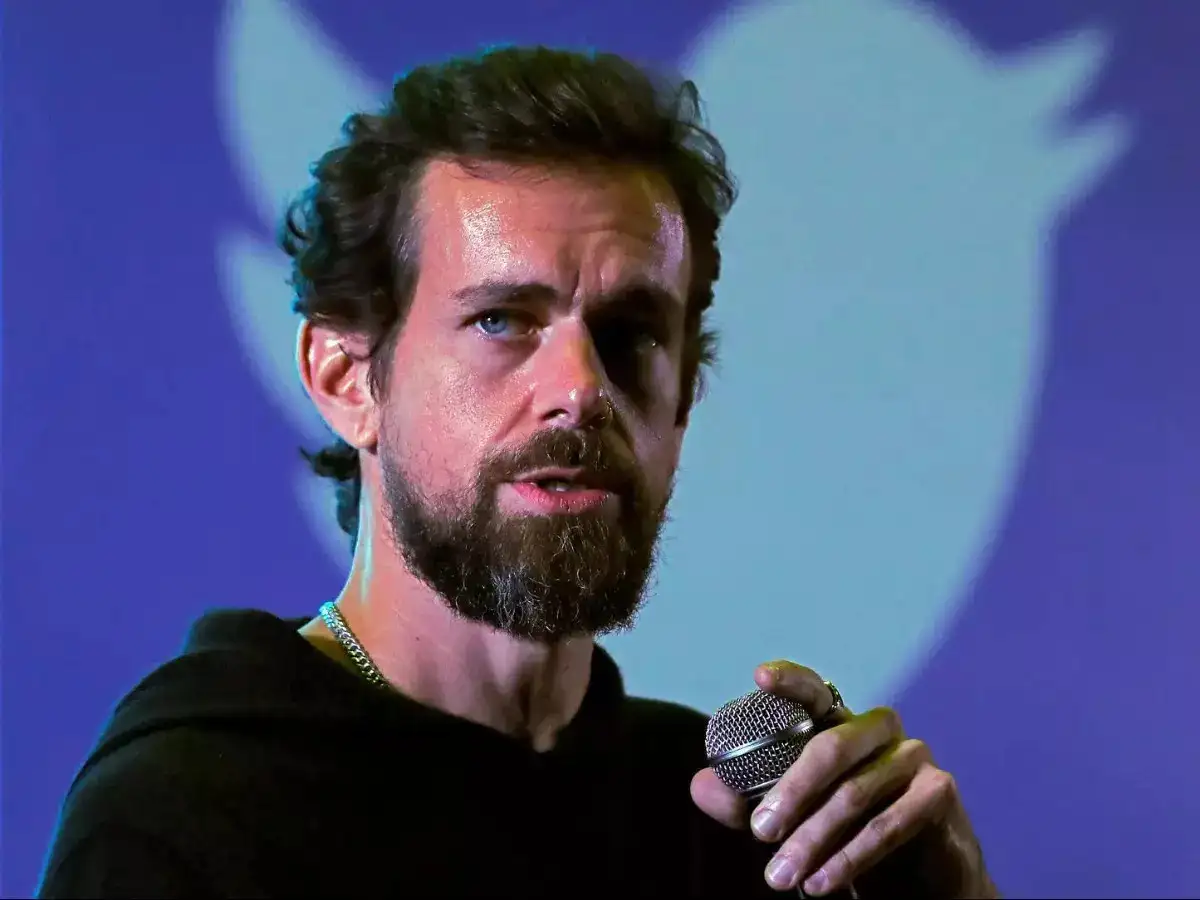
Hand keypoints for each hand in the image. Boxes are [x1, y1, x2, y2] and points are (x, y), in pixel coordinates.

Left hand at [691, 661, 996, 897]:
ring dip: (813, 839)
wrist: (918, 882)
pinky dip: (849, 858)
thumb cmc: (848, 835)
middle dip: (791, 792)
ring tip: (781, 876)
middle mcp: (879, 730)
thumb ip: (748, 801)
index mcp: (841, 723)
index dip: (790, 680)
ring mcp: (914, 756)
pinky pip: (887, 824)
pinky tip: (820, 883)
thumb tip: (700, 786)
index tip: (759, 677)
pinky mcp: (938, 793)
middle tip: (760, 832)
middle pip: (830, 747)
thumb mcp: (792, 818)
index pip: (815, 691)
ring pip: (854, 793)